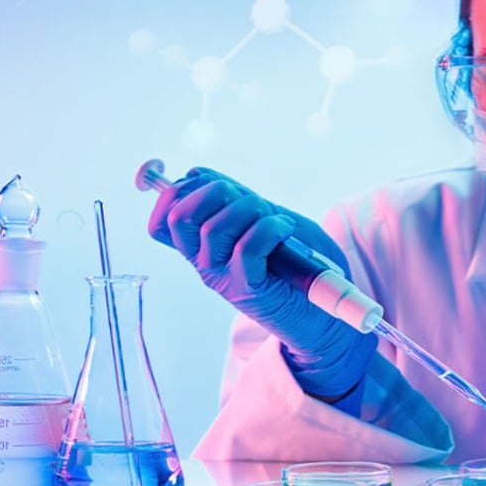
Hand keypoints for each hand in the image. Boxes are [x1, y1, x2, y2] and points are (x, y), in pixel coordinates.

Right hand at [147, 167, 375, 398]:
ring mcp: (224, 278)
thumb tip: (197, 174)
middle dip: (214, 191)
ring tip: (276, 219)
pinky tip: (286, 229)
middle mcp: (205, 264)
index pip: (162, 220)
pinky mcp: (250, 289)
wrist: (323, 311)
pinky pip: (247, 247)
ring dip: (250, 208)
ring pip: (214, 228)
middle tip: (249, 200)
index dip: (174, 192)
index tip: (206, 181)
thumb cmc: (295, 260)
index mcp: (201, 248)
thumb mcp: (259, 218)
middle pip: (179, 216)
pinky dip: (270, 228)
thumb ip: (231, 199)